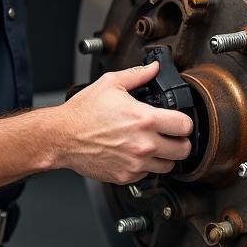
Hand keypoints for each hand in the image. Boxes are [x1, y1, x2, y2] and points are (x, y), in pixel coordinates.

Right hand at [55, 62, 193, 183]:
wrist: (62, 137)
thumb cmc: (82, 113)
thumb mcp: (110, 84)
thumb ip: (137, 75)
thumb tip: (153, 68)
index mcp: (144, 119)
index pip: (185, 126)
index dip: (184, 121)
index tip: (178, 121)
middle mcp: (144, 144)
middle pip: (183, 149)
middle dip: (180, 141)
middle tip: (171, 135)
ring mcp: (136, 164)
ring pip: (169, 166)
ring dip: (165, 156)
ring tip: (154, 145)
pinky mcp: (126, 177)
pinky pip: (147, 175)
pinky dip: (145, 166)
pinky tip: (135, 154)